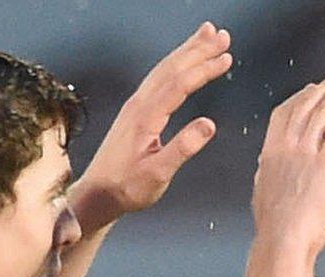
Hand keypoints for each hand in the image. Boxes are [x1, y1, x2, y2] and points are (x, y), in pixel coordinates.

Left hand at [69, 22, 234, 230]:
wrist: (97, 193)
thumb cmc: (128, 187)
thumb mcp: (158, 174)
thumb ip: (182, 148)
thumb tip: (209, 124)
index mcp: (147, 116)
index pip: (180, 84)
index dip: (204, 69)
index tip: (227, 58)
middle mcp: (140, 104)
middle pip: (172, 67)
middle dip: (198, 49)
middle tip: (222, 35)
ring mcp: (136, 105)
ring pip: (164, 69)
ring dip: (187, 51)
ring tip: (207, 36)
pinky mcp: (135, 111)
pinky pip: (159, 78)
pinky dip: (175, 64)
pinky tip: (183, 61)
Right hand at [250, 68, 324, 257]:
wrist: (284, 239)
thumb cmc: (275, 227)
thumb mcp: (263, 193)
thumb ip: (267, 175)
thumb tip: (266, 167)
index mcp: (270, 153)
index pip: (284, 114)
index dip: (299, 98)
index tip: (311, 88)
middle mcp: (288, 146)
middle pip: (307, 105)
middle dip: (324, 87)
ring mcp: (308, 152)